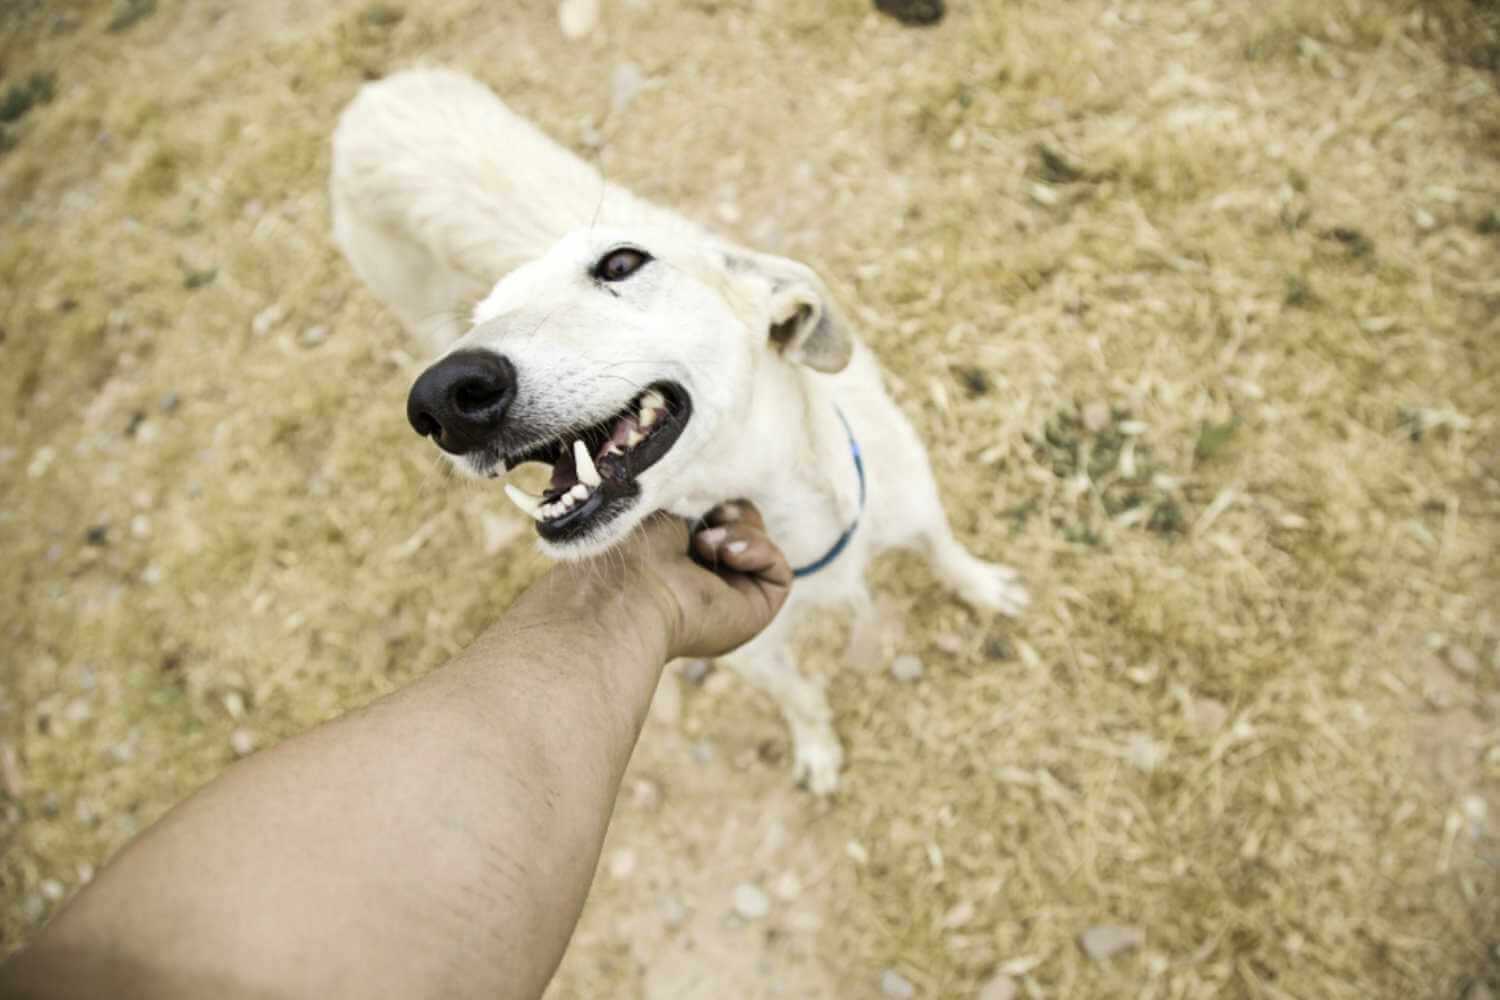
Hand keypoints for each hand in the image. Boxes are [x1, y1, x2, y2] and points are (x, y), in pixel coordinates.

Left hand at [619, 501, 792, 659]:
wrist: (629, 590)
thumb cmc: (633, 547)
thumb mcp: (666, 503)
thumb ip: (699, 494)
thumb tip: (728, 491)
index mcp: (677, 558)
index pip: (716, 519)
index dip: (716, 500)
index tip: (698, 490)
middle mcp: (705, 582)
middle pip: (744, 527)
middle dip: (731, 512)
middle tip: (711, 514)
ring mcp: (731, 598)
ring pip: (762, 545)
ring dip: (740, 531)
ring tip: (704, 542)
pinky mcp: (756, 612)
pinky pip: (780, 571)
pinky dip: (758, 551)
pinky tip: (726, 555)